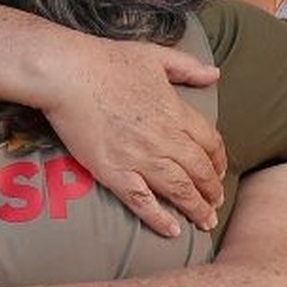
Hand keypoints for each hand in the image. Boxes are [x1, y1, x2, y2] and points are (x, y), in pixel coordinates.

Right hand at [39, 39, 226, 235]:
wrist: (68, 73)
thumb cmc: (108, 60)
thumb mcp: (155, 55)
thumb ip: (187, 67)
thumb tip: (214, 74)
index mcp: (175, 111)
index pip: (209, 143)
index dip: (218, 160)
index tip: (219, 171)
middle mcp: (163, 138)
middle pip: (199, 171)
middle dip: (212, 191)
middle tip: (216, 204)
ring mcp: (139, 158)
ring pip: (178, 190)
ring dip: (196, 208)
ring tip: (205, 222)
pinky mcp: (113, 172)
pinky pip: (142, 202)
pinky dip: (160, 218)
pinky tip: (173, 230)